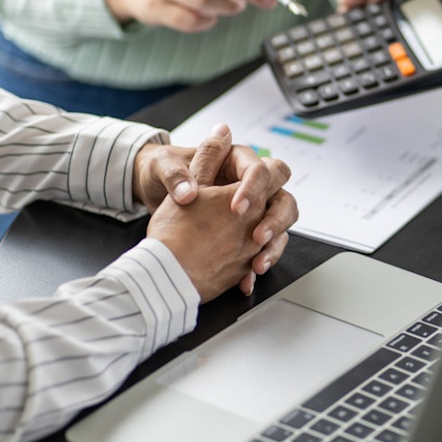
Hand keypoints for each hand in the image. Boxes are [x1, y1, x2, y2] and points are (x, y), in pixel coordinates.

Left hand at [133, 124, 297, 294]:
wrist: (159, 204)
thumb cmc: (163, 176)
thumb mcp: (164, 169)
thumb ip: (176, 176)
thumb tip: (186, 190)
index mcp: (236, 161)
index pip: (260, 170)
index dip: (253, 189)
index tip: (236, 210)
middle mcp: (250, 185)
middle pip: (282, 197)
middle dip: (274, 219)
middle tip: (257, 237)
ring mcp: (254, 211)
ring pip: (280, 226)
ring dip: (274, 246)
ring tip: (257, 265)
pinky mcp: (249, 233)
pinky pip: (265, 249)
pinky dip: (258, 264)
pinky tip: (245, 280)